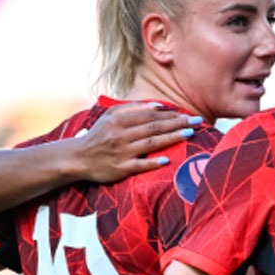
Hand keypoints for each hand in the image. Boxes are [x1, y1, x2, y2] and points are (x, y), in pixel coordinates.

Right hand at [74, 103, 198, 182]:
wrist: (78, 158)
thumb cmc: (99, 135)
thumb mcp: (110, 116)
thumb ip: (132, 108)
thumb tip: (158, 105)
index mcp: (119, 119)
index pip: (150, 116)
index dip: (171, 115)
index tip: (189, 115)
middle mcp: (120, 134)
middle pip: (154, 127)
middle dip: (177, 124)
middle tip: (197, 122)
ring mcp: (121, 152)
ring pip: (151, 143)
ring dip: (171, 138)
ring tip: (189, 134)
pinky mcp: (120, 168)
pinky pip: (140, 165)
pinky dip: (153, 162)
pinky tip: (167, 160)